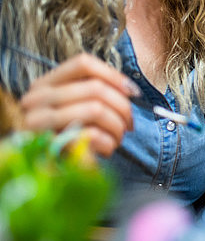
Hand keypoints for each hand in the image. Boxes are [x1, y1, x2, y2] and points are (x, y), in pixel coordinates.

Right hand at [19, 53, 135, 156]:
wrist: (42, 178)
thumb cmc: (66, 140)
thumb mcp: (74, 110)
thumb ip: (93, 93)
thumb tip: (129, 89)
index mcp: (43, 85)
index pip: (83, 63)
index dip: (113, 75)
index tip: (133, 92)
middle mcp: (35, 100)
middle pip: (96, 88)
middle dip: (122, 108)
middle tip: (129, 125)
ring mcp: (37, 124)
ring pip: (96, 109)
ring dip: (117, 126)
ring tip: (118, 138)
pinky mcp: (47, 146)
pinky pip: (91, 134)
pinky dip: (108, 142)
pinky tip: (107, 149)